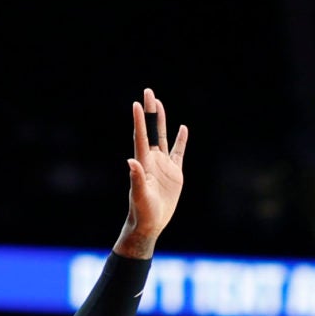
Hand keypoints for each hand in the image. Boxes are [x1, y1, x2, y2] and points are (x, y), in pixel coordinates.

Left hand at [115, 88, 189, 258]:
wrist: (150, 223)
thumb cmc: (142, 212)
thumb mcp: (140, 196)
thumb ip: (136, 179)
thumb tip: (131, 162)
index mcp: (144, 163)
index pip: (141, 137)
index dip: (139, 121)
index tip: (137, 104)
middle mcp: (152, 160)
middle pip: (151, 130)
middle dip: (150, 112)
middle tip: (148, 92)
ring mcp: (163, 165)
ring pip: (162, 137)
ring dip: (161, 121)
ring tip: (158, 103)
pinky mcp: (174, 173)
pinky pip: (178, 152)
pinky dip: (180, 140)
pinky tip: (183, 128)